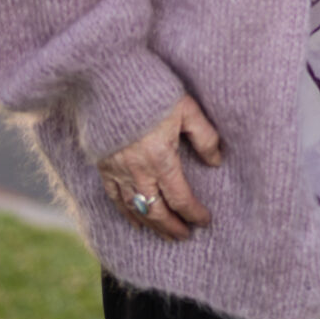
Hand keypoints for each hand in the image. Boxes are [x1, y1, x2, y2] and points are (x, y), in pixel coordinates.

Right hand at [95, 94, 223, 242]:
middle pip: (156, 210)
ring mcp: (116, 170)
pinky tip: (134, 221)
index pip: (180, 197)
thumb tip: (216, 161)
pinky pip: (113, 197)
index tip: (205, 221)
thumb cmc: (153, 92)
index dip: (193, 213)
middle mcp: (137, 170)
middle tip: (184, 237)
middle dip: (172, 227)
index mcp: (161, 158)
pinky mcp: (102, 165)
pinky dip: (125, 213)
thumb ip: (205, 137)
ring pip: (134, 208)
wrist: (108, 82)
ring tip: (164, 235)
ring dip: (150, 225)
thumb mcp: (188, 109)